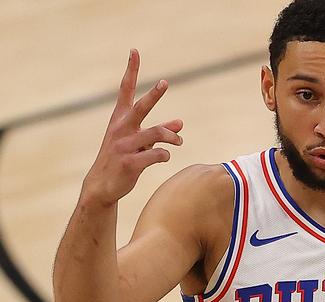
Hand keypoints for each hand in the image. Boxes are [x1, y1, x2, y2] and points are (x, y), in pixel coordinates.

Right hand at [82, 49, 183, 205]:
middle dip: (153, 95)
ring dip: (171, 137)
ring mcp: (124, 146)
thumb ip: (160, 132)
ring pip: (156, 133)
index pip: (126, 90)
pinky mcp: (130, 163)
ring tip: (179, 142)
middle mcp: (121, 129)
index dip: (131, 70)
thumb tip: (180, 123)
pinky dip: (164, 155)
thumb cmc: (122, 159)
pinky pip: (156, 155)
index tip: (134, 51)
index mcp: (120, 119)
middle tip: (165, 82)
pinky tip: (164, 157)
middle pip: (141, 107)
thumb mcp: (138, 142)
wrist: (102, 186)